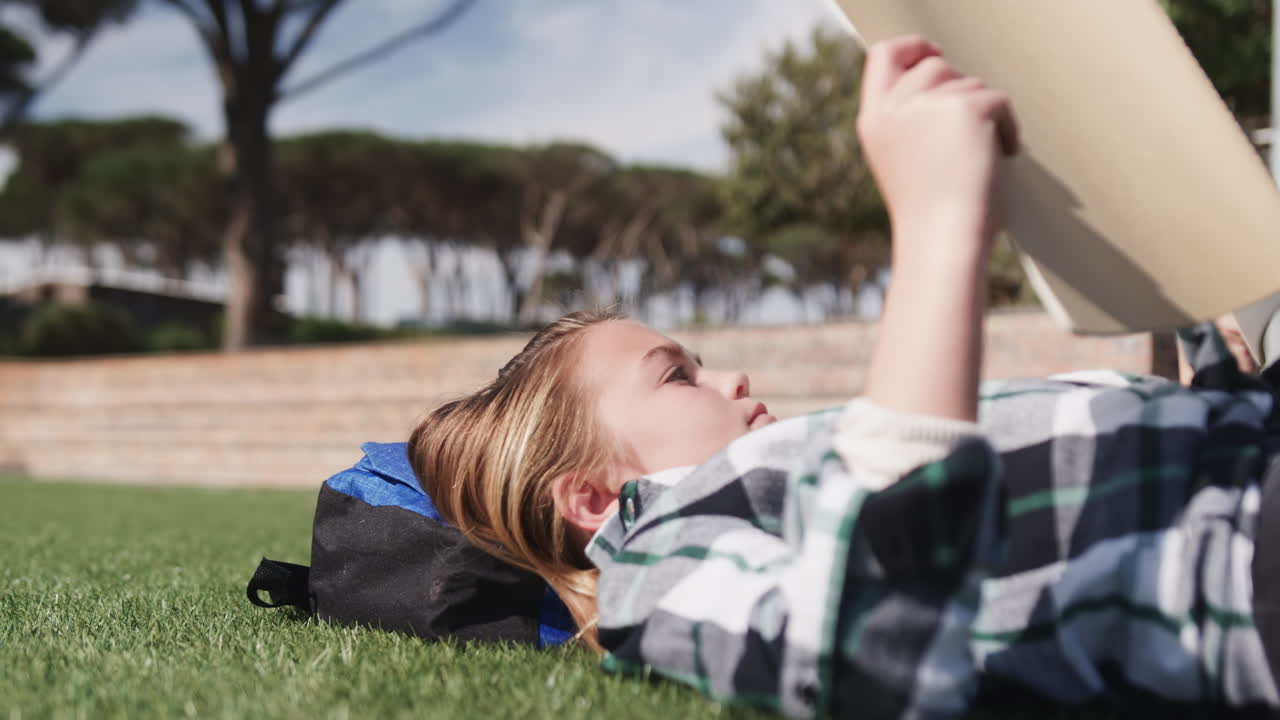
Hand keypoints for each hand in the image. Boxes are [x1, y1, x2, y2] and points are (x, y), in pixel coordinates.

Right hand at [856, 36, 1018, 262]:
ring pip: (972, 84)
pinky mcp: (966, 108)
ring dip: (986, 115)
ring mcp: (928, 104)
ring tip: (984, 157)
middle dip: (961, 90)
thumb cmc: (930, 216)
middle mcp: (895, 107)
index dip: (911, 47)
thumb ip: (912, 121)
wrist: (943, 242)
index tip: (934, 52)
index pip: (884, 57)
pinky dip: (1008, 129)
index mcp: (874, 121)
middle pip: (936, 65)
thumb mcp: (904, 160)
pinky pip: (1000, 101)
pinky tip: (1003, 157)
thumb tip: (950, 87)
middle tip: (974, 126)